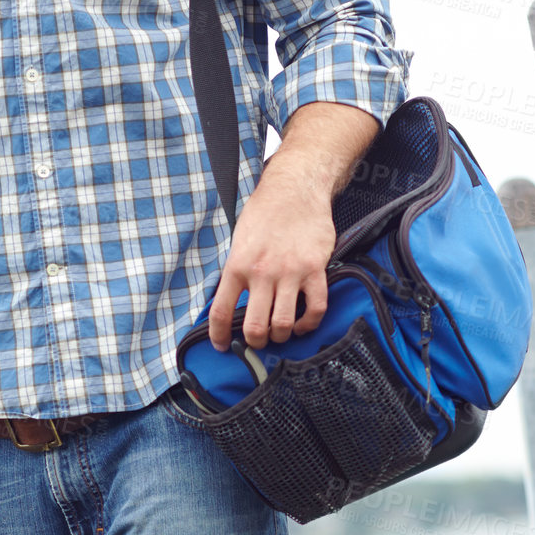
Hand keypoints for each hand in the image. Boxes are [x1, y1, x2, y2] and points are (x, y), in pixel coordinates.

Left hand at [208, 158, 334, 350]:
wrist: (295, 189)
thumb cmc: (265, 213)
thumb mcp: (239, 240)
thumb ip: (235, 271)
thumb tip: (230, 302)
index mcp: (237, 265)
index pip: (221, 312)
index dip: (219, 336)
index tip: (222, 346)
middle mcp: (262, 272)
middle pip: (255, 327)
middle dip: (255, 342)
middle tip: (258, 340)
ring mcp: (290, 272)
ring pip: (284, 324)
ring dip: (281, 335)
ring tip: (281, 331)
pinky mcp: (315, 269)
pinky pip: (315, 308)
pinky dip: (309, 323)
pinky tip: (304, 323)